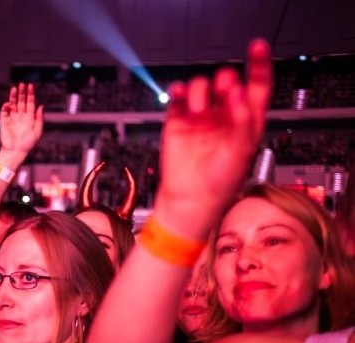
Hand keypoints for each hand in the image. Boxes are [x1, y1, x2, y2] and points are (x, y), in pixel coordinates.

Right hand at [0, 83, 43, 160]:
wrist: (16, 152)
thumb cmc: (28, 144)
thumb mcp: (38, 131)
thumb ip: (40, 119)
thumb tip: (41, 106)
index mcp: (30, 118)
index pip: (30, 103)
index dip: (30, 94)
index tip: (30, 86)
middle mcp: (21, 116)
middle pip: (21, 101)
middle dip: (22, 93)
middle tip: (22, 84)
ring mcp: (12, 118)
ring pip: (13, 104)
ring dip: (13, 96)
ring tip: (15, 88)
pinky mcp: (4, 121)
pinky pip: (5, 110)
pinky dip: (6, 105)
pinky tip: (9, 103)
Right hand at [157, 40, 271, 222]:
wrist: (190, 200)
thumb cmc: (220, 182)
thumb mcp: (241, 151)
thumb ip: (243, 120)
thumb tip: (239, 92)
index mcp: (247, 120)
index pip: (257, 86)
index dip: (258, 65)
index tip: (255, 48)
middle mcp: (224, 115)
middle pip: (226, 82)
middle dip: (225, 81)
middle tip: (223, 90)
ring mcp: (201, 117)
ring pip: (202, 86)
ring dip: (200, 92)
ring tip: (198, 110)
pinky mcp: (178, 121)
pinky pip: (178, 96)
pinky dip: (178, 91)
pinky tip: (180, 95)